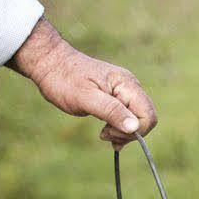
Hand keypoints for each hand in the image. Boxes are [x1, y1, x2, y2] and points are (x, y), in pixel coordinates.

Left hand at [9, 20, 156, 146]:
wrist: (50, 63)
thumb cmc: (64, 79)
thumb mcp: (86, 98)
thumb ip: (112, 111)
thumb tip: (135, 127)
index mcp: (127, 84)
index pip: (148, 115)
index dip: (134, 130)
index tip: (109, 133)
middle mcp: (131, 87)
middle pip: (145, 118)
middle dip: (129, 133)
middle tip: (104, 136)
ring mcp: (124, 91)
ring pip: (137, 119)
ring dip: (123, 132)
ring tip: (103, 134)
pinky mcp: (117, 96)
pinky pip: (128, 116)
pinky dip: (119, 128)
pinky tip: (106, 132)